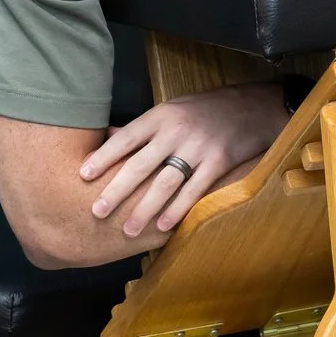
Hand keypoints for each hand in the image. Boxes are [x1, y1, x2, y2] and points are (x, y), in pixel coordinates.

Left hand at [79, 83, 286, 237]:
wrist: (253, 106)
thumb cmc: (205, 109)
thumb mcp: (173, 109)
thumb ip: (145, 128)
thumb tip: (108, 138)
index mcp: (162, 115)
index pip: (126, 138)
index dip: (104, 157)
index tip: (83, 176)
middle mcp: (177, 131)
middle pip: (141, 164)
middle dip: (117, 190)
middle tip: (97, 212)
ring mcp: (199, 147)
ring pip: (166, 182)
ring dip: (145, 209)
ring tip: (128, 230)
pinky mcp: (219, 162)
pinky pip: (194, 190)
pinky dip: (177, 210)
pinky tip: (162, 226)